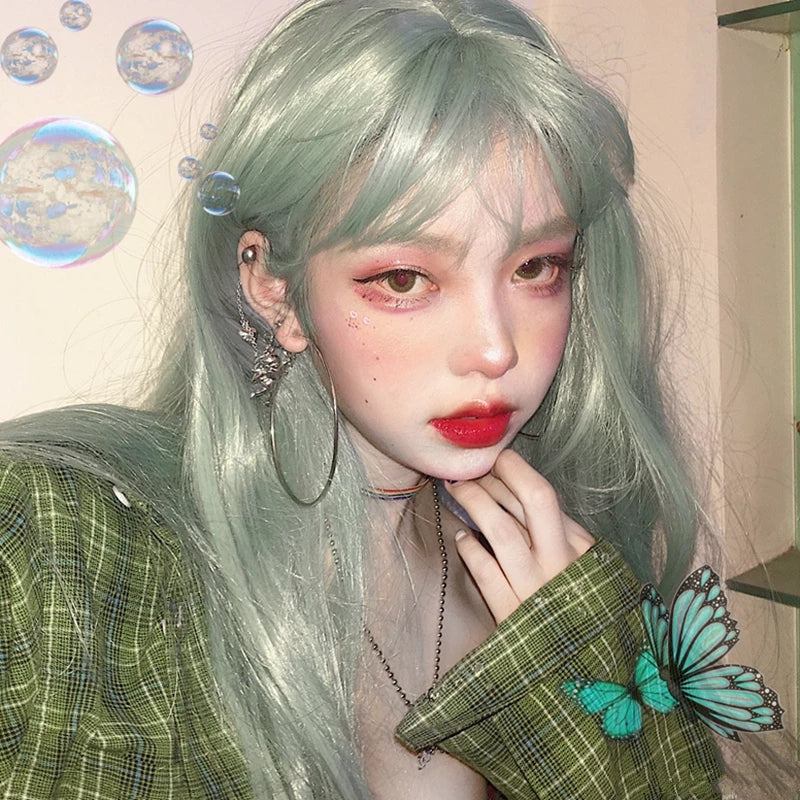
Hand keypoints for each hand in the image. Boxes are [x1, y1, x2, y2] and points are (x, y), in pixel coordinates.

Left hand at [448, 449, 594, 623]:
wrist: (582, 674)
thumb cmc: (579, 610)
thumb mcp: (586, 568)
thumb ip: (562, 534)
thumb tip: (522, 494)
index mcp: (581, 549)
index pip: (544, 496)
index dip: (515, 472)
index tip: (497, 462)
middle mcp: (561, 563)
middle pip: (532, 501)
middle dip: (496, 478)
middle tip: (470, 471)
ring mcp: (535, 589)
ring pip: (501, 531)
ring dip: (475, 504)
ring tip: (458, 492)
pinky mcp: (510, 614)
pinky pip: (484, 571)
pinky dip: (469, 549)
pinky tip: (462, 539)